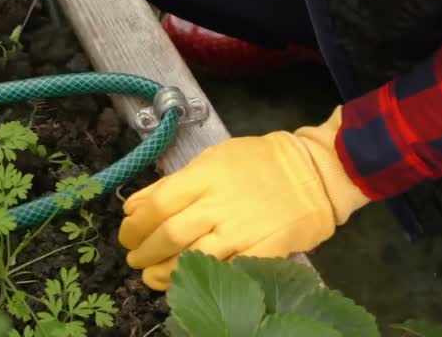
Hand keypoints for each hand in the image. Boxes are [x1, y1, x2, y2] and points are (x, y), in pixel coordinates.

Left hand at [118, 107, 370, 289]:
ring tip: (151, 276)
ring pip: (193, 257)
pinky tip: (187, 281)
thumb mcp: (212, 160)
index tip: (126, 234)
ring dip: (164, 271)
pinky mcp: (264, 250)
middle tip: (134, 259)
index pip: (158, 204)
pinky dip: (203, 278)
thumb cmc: (259, 163)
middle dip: (144, 251)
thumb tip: (134, 206)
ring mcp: (242, 229)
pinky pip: (227, 270)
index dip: (136, 225)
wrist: (315, 172)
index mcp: (205, 176)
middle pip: (170, 234)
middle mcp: (220, 204)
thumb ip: (173, 184)